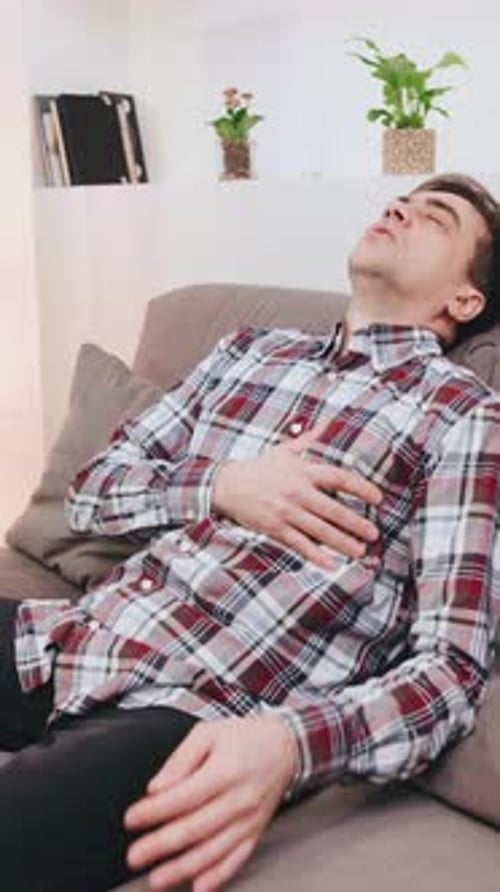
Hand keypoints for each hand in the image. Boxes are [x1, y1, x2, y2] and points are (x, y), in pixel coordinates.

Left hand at [125, 716, 296, 890]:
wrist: (283, 746)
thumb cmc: (243, 737)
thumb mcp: (208, 733)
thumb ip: (180, 760)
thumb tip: (156, 788)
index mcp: (224, 771)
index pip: (183, 797)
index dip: (154, 811)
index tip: (132, 818)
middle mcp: (239, 799)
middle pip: (195, 828)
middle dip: (160, 846)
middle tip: (134, 856)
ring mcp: (249, 819)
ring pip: (213, 851)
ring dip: (183, 869)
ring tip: (157, 879)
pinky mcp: (255, 832)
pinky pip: (237, 859)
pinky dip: (218, 876)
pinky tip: (199, 887)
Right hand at [212, 425, 381, 567]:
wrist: (227, 485)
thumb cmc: (260, 468)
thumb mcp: (285, 450)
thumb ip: (310, 439)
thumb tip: (330, 421)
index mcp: (302, 471)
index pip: (338, 478)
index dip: (360, 488)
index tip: (377, 497)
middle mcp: (297, 492)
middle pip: (333, 510)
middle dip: (356, 523)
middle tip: (373, 533)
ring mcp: (286, 512)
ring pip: (320, 531)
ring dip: (342, 542)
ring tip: (360, 551)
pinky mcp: (275, 529)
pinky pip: (299, 545)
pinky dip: (316, 555)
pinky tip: (331, 564)